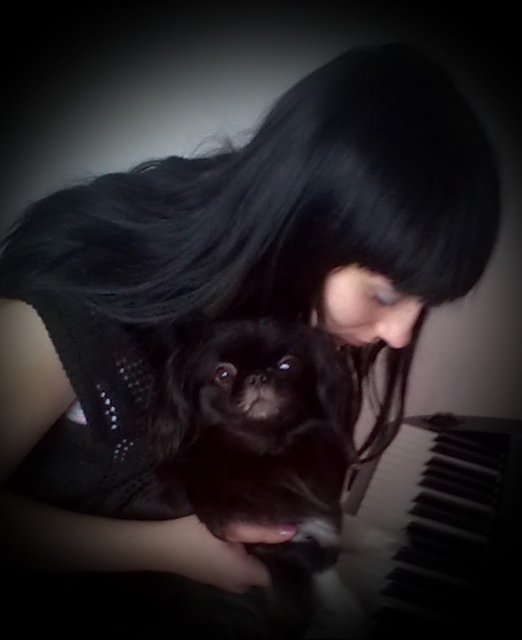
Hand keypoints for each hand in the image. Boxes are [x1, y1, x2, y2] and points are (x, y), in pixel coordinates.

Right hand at [158, 515, 295, 593]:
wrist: (159, 545)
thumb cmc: (195, 536)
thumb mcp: (229, 527)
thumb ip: (261, 530)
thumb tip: (292, 530)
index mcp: (245, 576)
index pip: (276, 572)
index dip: (283, 554)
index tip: (287, 536)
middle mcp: (237, 584)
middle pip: (264, 570)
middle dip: (268, 552)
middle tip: (270, 527)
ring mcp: (223, 582)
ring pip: (249, 568)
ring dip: (253, 552)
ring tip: (254, 529)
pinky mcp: (213, 575)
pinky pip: (236, 567)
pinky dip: (239, 555)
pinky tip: (235, 538)